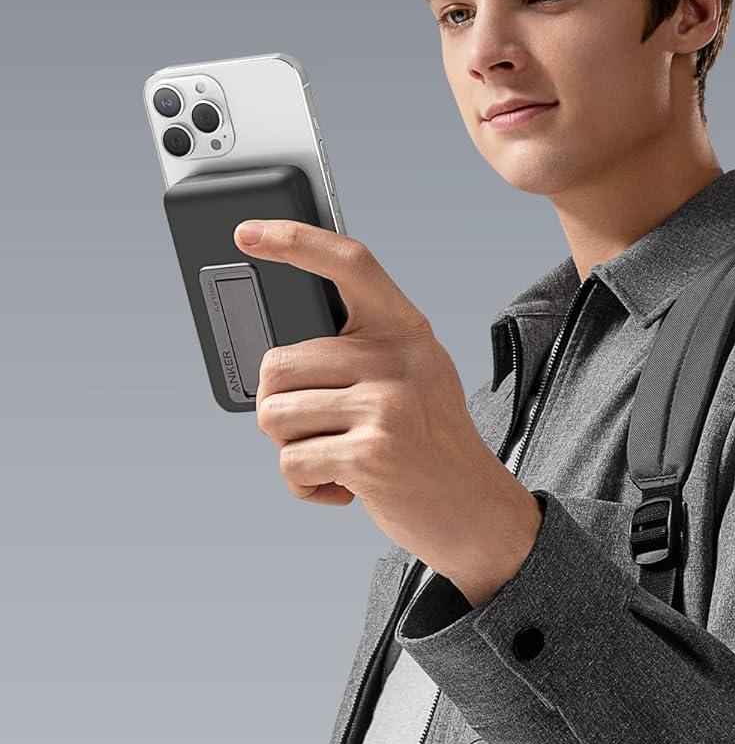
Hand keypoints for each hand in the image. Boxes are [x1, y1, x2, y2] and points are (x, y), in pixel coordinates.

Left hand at [234, 218, 544, 606]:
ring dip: (291, 450)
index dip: (296, 241)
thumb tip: (278, 360)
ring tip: (336, 457)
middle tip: (321, 431)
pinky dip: (304, 485)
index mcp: (406, 330)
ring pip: (275, 415)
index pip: (350, 264)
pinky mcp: (370, 453)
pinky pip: (291, 462)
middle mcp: (398, 359)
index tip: (248, 233)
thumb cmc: (430, 446)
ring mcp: (385, 405)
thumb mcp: (414, 378)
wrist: (476, 510)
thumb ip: (363, 354)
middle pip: (279, 363)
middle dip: (281, 409)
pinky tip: (341, 487)